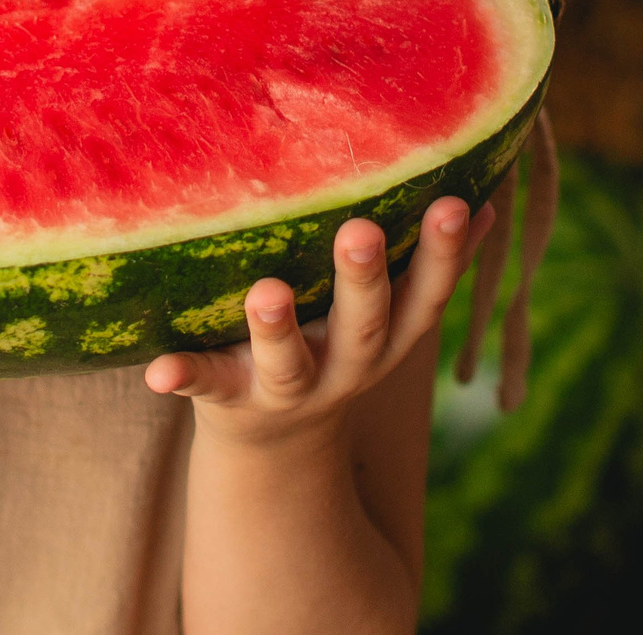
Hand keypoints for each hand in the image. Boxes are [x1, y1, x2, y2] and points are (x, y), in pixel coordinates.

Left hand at [142, 196, 491, 445]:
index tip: (456, 203)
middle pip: (362, 326)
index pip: (426, 295)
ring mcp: (286, 389)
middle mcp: (345, 366)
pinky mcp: (228, 398)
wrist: (274, 447)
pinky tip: (157, 372)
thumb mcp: (388, 317)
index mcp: (387, 338)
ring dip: (278, 329)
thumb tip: (484, 196)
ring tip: (267, 291)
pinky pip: (204, 387)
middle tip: (361, 231)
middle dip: (364, 280)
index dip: (445, 254)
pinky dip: (183, 377)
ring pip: (288, 363)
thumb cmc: (334, 343)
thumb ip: (428, 265)